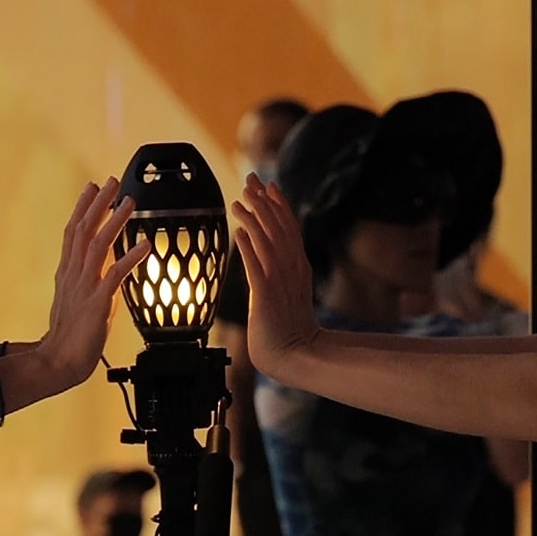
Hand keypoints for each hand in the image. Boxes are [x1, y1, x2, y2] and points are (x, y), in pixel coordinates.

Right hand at [36, 177, 151, 388]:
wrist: (59, 362)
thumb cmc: (69, 336)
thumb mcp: (73, 300)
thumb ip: (83, 281)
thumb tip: (96, 268)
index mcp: (67, 274)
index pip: (72, 232)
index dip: (83, 208)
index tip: (92, 187)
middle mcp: (73, 275)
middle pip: (83, 230)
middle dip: (97, 204)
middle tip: (111, 181)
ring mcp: (84, 287)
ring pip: (98, 245)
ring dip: (114, 222)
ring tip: (129, 203)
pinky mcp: (97, 303)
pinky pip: (116, 275)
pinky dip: (131, 257)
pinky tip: (145, 245)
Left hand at [229, 174, 323, 378]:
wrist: (295, 356)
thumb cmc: (288, 330)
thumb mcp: (288, 294)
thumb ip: (281, 273)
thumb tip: (269, 258)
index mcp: (298, 268)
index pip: (289, 228)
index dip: (279, 205)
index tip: (268, 186)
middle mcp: (291, 269)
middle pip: (278, 228)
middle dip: (264, 202)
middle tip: (251, 180)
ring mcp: (280, 282)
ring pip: (267, 241)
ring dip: (253, 219)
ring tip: (239, 200)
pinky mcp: (266, 296)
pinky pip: (256, 267)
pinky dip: (248, 248)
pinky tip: (238, 232)